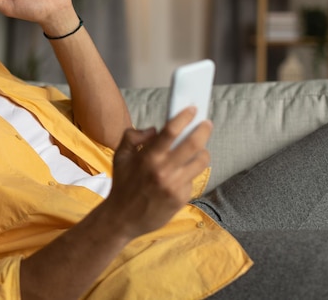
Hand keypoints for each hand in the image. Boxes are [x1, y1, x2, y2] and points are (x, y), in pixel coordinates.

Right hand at [105, 107, 212, 238]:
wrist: (123, 218)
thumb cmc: (123, 184)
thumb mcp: (120, 156)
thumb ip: (133, 136)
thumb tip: (154, 130)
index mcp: (148, 157)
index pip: (171, 131)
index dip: (184, 117)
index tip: (192, 109)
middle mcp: (163, 170)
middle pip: (193, 144)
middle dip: (203, 130)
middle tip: (206, 123)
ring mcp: (174, 185)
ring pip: (200, 161)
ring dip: (202, 152)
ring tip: (199, 150)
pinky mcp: (181, 198)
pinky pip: (192, 179)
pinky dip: (189, 174)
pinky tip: (181, 176)